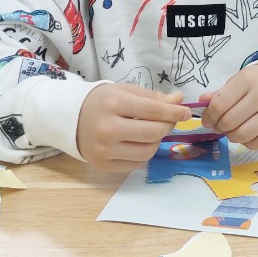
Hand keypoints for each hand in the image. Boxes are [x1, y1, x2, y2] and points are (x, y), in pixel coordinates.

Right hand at [77, 84, 191, 170]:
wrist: (72, 118)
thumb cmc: (103, 102)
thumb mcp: (126, 91)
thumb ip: (153, 97)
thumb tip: (179, 100)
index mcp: (113, 104)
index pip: (153, 111)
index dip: (174, 112)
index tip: (186, 112)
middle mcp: (107, 129)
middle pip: (153, 133)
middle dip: (168, 126)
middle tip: (170, 121)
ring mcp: (104, 150)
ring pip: (147, 152)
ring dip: (157, 141)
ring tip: (152, 131)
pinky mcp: (104, 165)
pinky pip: (136, 164)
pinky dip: (144, 154)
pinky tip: (139, 143)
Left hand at [200, 65, 257, 149]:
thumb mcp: (239, 80)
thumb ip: (220, 94)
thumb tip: (201, 102)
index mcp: (249, 79)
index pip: (219, 105)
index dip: (209, 116)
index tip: (208, 119)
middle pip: (230, 122)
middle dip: (219, 127)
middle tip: (220, 126)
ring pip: (243, 135)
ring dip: (232, 137)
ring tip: (233, 130)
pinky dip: (248, 143)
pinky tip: (248, 134)